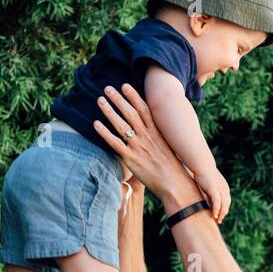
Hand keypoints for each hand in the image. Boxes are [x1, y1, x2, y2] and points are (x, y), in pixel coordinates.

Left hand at [93, 83, 197, 214]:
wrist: (176, 185)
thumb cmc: (174, 169)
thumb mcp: (169, 148)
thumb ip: (159, 139)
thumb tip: (154, 133)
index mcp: (157, 133)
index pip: (144, 109)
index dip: (134, 96)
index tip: (125, 86)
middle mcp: (147, 136)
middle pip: (130, 113)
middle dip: (118, 99)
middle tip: (108, 88)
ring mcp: (138, 147)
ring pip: (121, 125)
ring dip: (109, 111)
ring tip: (100, 100)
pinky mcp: (131, 159)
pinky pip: (115, 143)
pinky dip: (104, 133)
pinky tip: (95, 124)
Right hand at [193, 166, 230, 223]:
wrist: (203, 165)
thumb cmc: (204, 174)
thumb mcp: (209, 185)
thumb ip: (210, 193)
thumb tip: (208, 201)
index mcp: (225, 188)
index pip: (226, 201)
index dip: (224, 209)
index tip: (220, 216)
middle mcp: (225, 189)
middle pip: (227, 204)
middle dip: (223, 213)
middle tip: (219, 220)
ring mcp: (221, 189)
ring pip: (223, 205)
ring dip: (221, 213)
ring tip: (218, 220)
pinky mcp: (215, 190)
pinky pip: (217, 202)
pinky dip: (217, 209)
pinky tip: (215, 215)